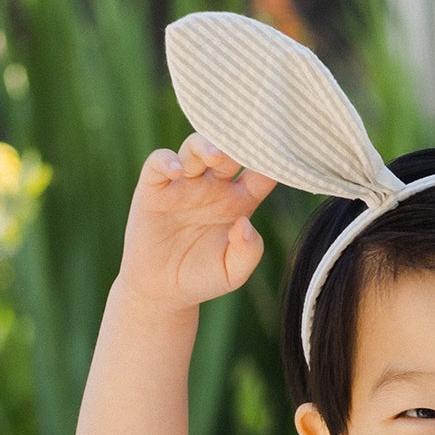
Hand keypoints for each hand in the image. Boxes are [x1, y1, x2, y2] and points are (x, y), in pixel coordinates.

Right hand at [117, 138, 274, 313]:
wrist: (162, 290)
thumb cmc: (202, 277)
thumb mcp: (232, 273)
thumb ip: (248, 252)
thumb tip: (245, 223)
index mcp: (239, 201)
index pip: (260, 173)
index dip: (270, 162)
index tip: (280, 157)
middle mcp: (214, 185)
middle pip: (229, 152)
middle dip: (238, 144)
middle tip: (247, 145)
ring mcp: (185, 183)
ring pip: (196, 148)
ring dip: (205, 146)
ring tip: (215, 155)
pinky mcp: (155, 186)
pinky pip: (159, 162)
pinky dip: (167, 161)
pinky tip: (177, 172)